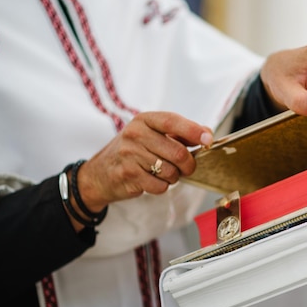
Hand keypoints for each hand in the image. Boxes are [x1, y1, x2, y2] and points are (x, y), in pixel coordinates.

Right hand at [75, 112, 212, 213]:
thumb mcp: (151, 134)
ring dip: (174, 177)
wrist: (99, 173)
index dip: (194, 131)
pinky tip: (152, 180)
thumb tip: (207, 134)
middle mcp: (135, 134)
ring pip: (171, 172)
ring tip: (163, 172)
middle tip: (187, 167)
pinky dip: (162, 186)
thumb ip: (179, 133)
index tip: (208, 140)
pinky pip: (160, 186)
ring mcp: (130, 155)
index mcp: (144, 120)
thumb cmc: (133, 151)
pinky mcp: (128, 175)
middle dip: (189, 165)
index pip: (172, 121)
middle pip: (178, 153)